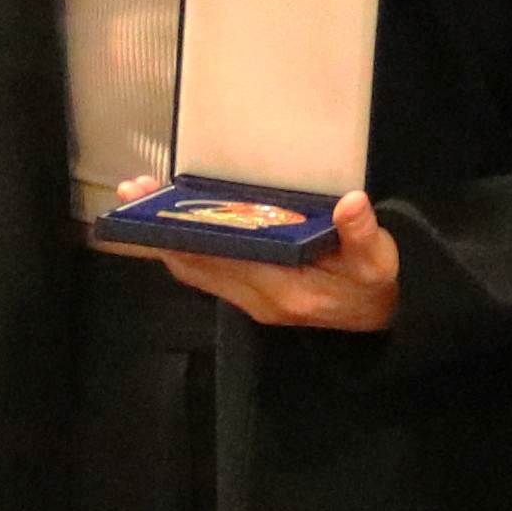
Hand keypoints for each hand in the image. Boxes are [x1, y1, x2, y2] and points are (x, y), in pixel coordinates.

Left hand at [134, 184, 400, 332]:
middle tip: (133, 191)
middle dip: (161, 230)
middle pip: (197, 264)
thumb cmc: (372, 283)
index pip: (225, 261)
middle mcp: (258, 299)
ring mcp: (249, 300)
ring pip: (194, 269)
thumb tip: (351, 204)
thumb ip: (363, 235)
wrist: (378, 319)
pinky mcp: (247, 295)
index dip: (189, 236)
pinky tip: (169, 218)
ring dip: (164, 237)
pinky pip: (204, 272)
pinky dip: (182, 246)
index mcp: (287, 290)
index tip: (160, 209)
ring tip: (139, 197)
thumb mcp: (377, 261)